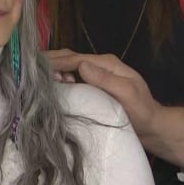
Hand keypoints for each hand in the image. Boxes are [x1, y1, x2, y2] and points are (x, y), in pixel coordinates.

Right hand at [44, 49, 162, 134]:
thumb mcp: (127, 94)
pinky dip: (59, 79)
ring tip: (38, 80)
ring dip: (53, 70)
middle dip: (50, 62)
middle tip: (30, 71)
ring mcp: (96, 76)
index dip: (57, 63)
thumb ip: (105, 79)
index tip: (38, 71)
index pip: (76, 58)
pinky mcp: (93, 87)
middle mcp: (100, 66)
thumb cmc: (142, 111)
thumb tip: (81, 65)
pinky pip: (72, 78)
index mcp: (107, 63)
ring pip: (69, 66)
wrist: (153, 127)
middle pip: (70, 57)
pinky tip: (50, 87)